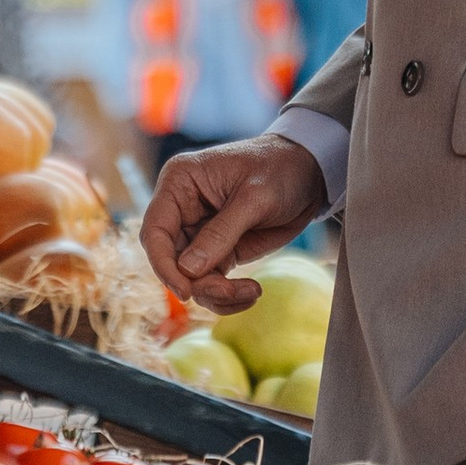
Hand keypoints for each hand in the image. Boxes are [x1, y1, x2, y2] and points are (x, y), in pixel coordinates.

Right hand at [142, 130, 327, 308]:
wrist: (310, 173)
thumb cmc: (279, 169)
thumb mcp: (254, 198)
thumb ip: (220, 234)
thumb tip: (188, 270)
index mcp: (180, 183)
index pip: (155, 231)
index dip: (163, 264)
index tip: (185, 291)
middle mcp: (182, 209)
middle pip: (170, 260)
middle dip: (197, 283)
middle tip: (229, 293)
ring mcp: (200, 232)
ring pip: (190, 277)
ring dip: (216, 293)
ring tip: (251, 292)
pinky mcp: (219, 250)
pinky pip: (212, 281)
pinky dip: (228, 295)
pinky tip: (252, 292)